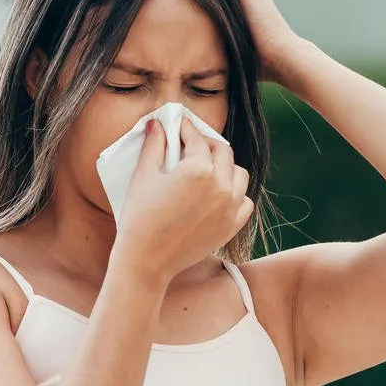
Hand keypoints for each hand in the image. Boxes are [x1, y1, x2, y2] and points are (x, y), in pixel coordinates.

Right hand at [112, 116, 252, 281]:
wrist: (147, 260)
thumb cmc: (140, 218)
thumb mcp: (143, 176)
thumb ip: (154, 146)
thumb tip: (157, 124)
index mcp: (199, 170)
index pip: (196, 139)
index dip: (186, 129)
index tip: (180, 126)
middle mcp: (221, 186)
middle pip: (223, 152)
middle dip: (207, 144)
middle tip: (192, 146)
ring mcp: (230, 207)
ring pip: (239, 174)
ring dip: (226, 167)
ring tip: (208, 170)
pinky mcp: (231, 226)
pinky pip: (244, 202)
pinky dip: (235, 194)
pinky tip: (218, 194)